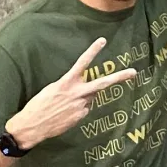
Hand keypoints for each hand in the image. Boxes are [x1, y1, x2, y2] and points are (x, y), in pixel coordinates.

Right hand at [7, 37, 136, 149]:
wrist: (33, 125)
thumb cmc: (39, 105)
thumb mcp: (52, 89)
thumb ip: (70, 86)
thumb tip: (84, 90)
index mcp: (66, 82)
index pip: (82, 63)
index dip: (92, 51)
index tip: (103, 41)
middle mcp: (77, 93)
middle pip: (102, 83)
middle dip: (119, 77)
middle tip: (133, 72)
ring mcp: (81, 106)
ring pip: (90, 98)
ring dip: (82, 98)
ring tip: (64, 105)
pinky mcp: (81, 116)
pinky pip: (84, 109)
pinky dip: (77, 109)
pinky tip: (65, 113)